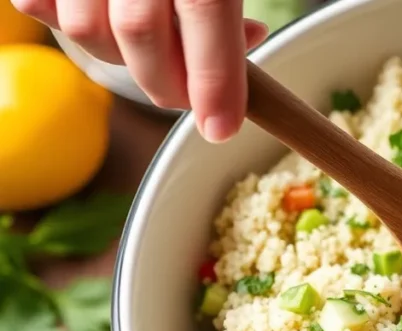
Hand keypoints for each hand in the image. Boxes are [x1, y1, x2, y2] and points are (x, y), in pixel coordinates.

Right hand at [13, 0, 268, 141]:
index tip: (222, 128)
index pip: (204, 10)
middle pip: (138, 32)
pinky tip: (103, 12)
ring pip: (82, 27)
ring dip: (120, 54)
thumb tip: (248, 36)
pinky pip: (33, 1)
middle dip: (169, 83)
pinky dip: (62, 16)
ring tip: (157, 40)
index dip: (215, 80)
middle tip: (194, 96)